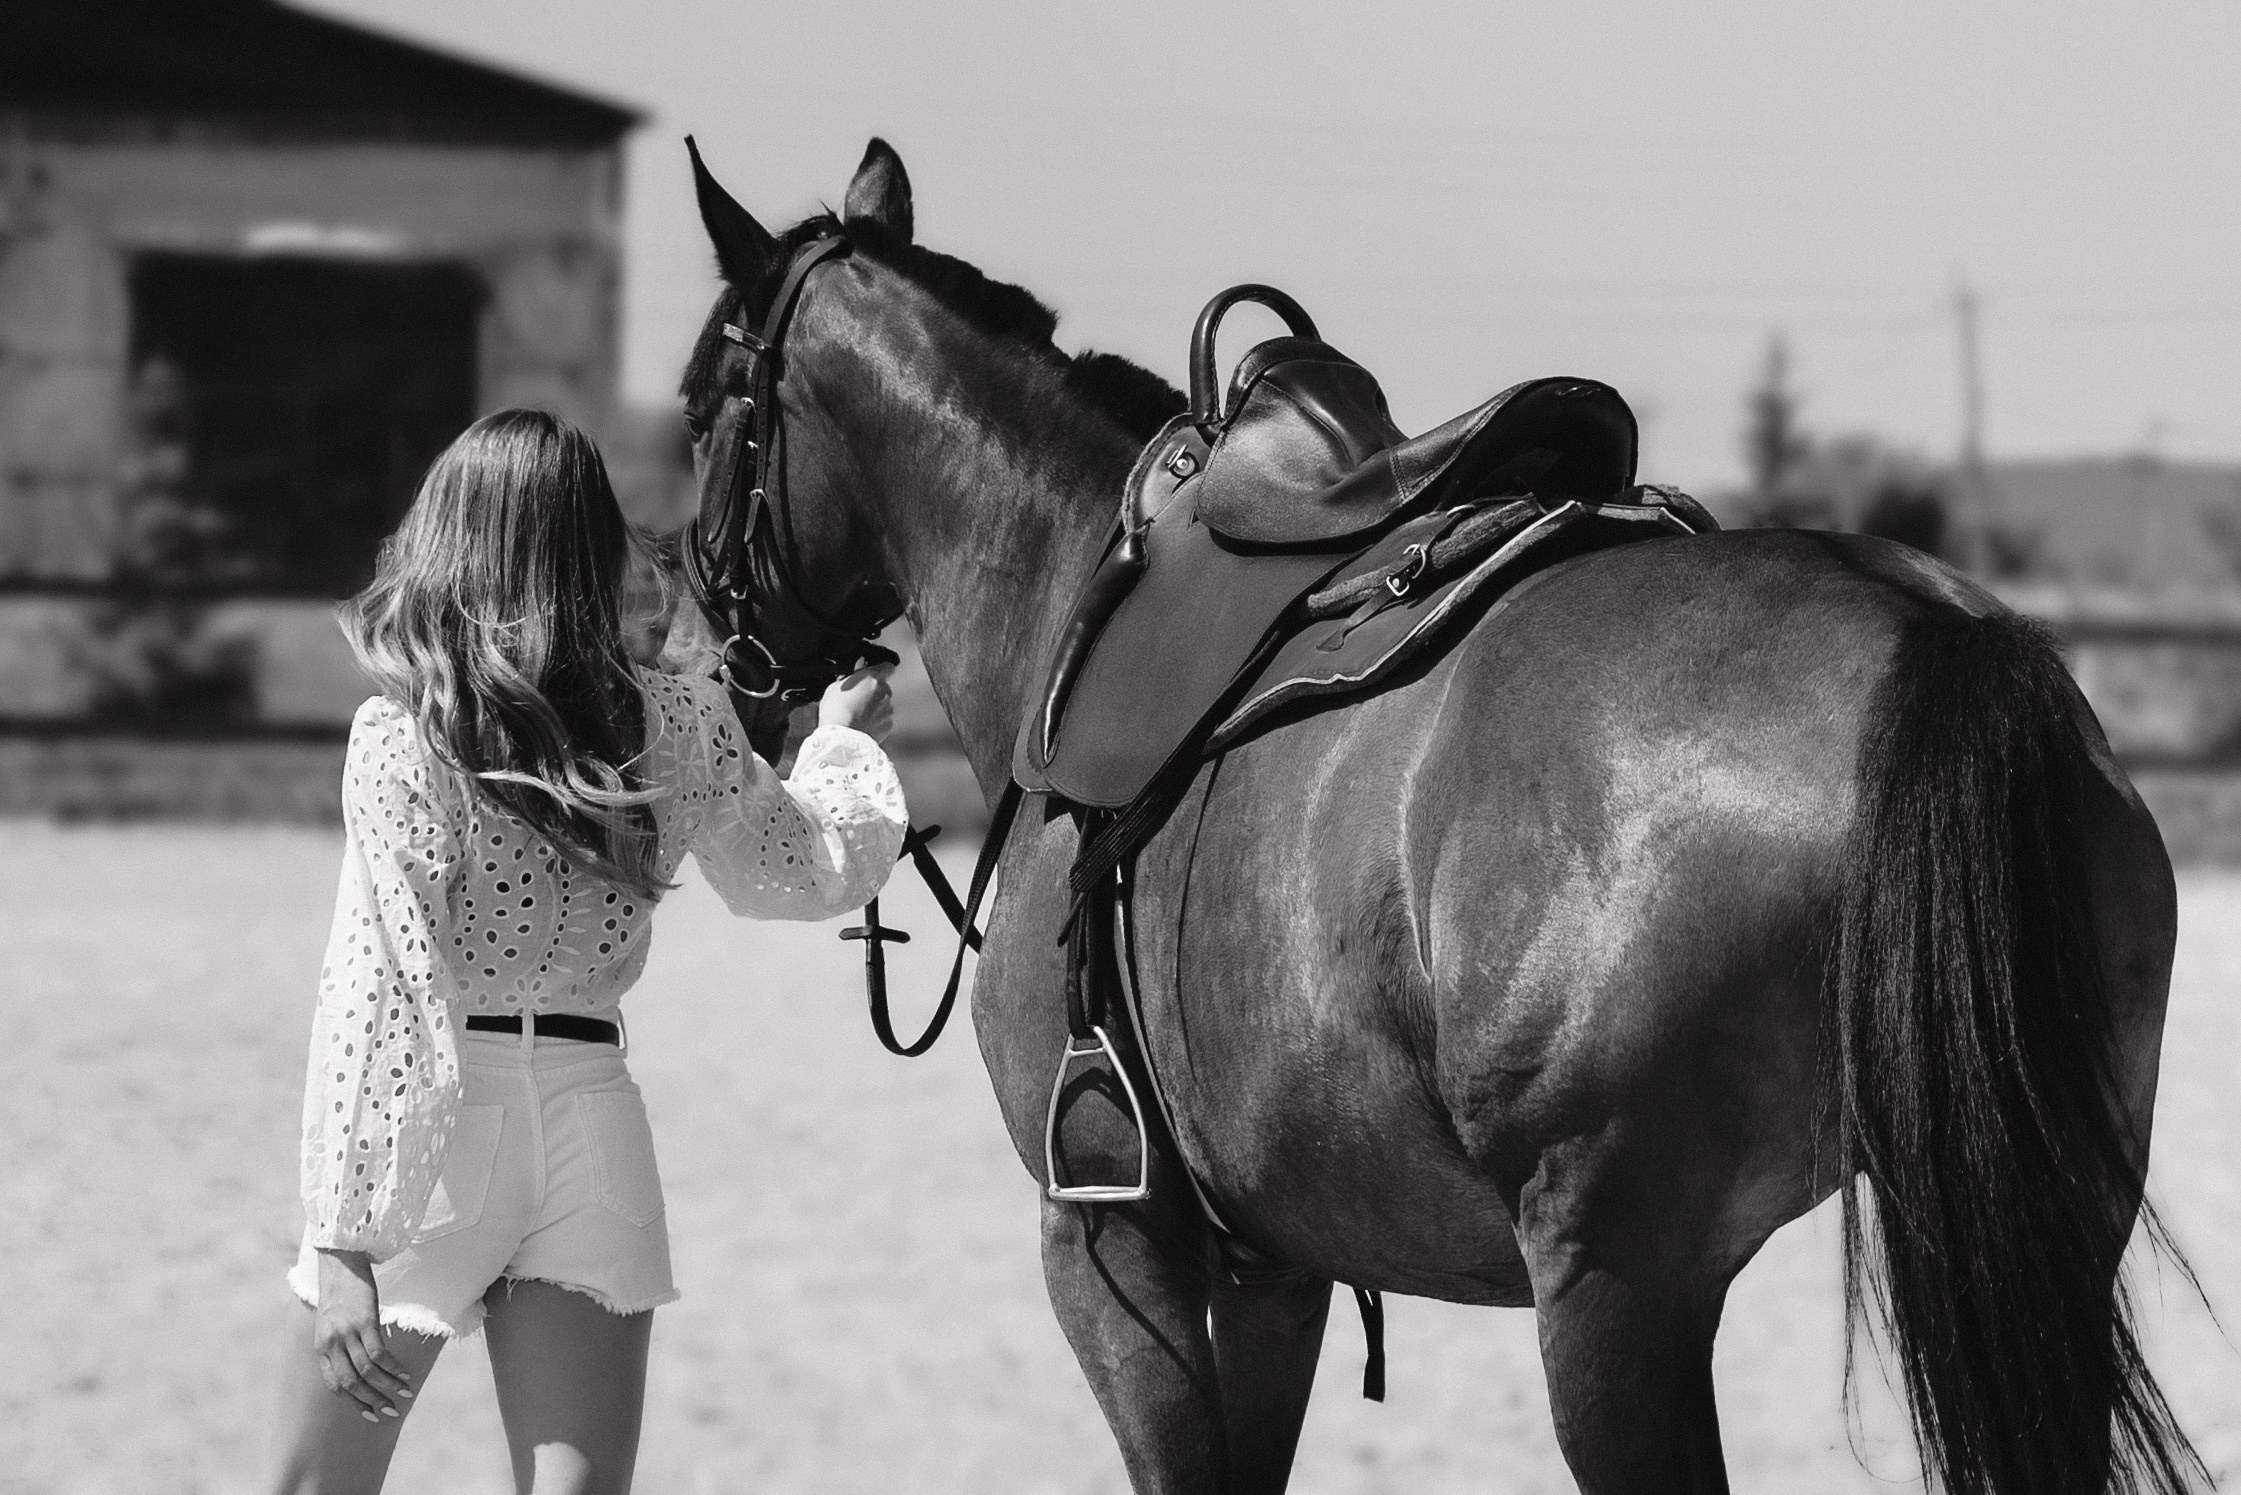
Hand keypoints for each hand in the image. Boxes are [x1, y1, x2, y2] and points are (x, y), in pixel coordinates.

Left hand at [312, 1249, 414, 1423]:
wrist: (340, 1264)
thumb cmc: (340, 1294)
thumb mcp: (331, 1324)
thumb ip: (340, 1346)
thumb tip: (359, 1367)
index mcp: (321, 1349)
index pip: (336, 1386)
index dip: (354, 1403)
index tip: (371, 1414)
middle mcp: (331, 1345)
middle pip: (352, 1383)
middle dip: (372, 1400)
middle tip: (391, 1411)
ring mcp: (347, 1333)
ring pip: (367, 1371)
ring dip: (387, 1386)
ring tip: (404, 1393)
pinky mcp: (364, 1321)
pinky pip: (378, 1352)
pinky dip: (392, 1366)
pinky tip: (404, 1372)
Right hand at [818, 664, 895, 743]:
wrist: (842, 738)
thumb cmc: (835, 710)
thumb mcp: (836, 686)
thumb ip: (852, 675)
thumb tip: (861, 665)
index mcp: (873, 677)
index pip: (888, 667)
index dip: (881, 670)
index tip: (873, 675)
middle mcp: (885, 691)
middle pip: (883, 687)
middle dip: (873, 691)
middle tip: (857, 699)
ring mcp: (889, 709)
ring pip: (884, 704)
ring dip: (874, 707)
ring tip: (857, 715)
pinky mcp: (889, 724)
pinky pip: (883, 719)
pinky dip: (876, 721)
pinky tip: (861, 725)